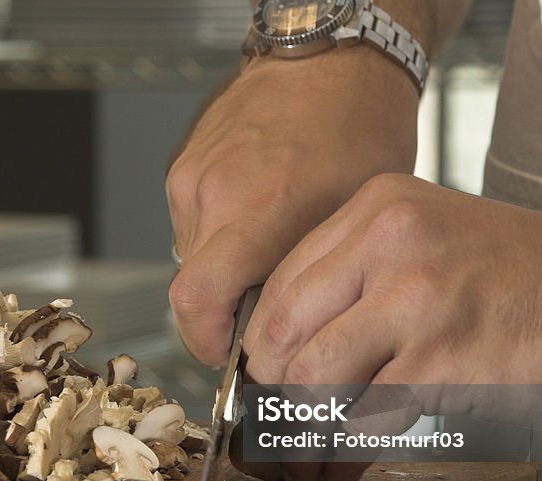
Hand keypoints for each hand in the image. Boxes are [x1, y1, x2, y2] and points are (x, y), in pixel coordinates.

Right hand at [166, 50, 418, 366]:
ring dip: (223, 274)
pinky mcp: (184, 166)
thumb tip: (284, 336)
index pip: (196, 301)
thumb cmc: (358, 129)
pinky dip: (220, 238)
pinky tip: (258, 219)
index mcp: (260, 209)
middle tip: (263, 317)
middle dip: (222, 315)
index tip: (230, 357)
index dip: (206, 342)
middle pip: (191, 290)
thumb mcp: (353, 221)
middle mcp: (214, 193)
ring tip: (269, 253)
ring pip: (192, 259)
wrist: (331, 62)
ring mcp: (192, 177)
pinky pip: (193, 224)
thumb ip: (308, 281)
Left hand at [243, 173, 541, 480]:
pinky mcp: (446, 359)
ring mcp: (417, 299)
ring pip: (313, 380)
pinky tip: (339, 471)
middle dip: (268, 396)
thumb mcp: (427, 240)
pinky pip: (367, 419)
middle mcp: (388, 242)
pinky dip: (344, 456)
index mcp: (375, 208)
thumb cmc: (517, 275)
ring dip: (297, 436)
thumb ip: (356, 281)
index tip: (261, 386)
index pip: (281, 287)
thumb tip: (286, 355)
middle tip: (270, 431)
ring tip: (299, 462)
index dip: (263, 349)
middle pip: (283, 334)